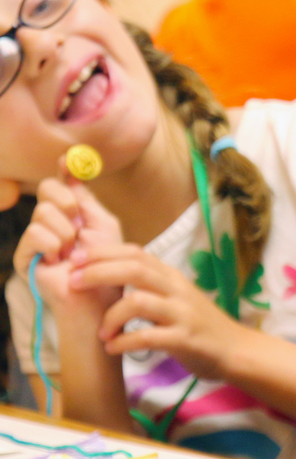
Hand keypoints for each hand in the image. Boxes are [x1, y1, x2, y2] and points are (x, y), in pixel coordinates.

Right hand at [12, 178, 123, 313]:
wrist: (102, 298)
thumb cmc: (107, 266)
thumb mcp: (104, 226)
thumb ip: (87, 200)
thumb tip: (71, 170)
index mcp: (70, 214)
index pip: (61, 183)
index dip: (65, 169)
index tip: (69, 160)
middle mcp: (51, 222)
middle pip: (48, 188)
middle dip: (69, 203)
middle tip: (80, 225)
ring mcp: (36, 239)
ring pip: (43, 211)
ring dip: (67, 232)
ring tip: (75, 253)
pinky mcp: (25, 257)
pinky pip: (35, 233)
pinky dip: (54, 245)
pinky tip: (61, 261)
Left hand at [68, 245, 246, 379]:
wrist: (236, 350)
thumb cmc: (200, 325)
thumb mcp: (176, 297)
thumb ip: (149, 285)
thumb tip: (108, 275)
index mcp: (172, 277)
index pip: (134, 252)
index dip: (101, 252)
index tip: (75, 260)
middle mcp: (177, 290)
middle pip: (133, 269)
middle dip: (96, 273)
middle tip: (73, 284)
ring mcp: (182, 314)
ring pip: (137, 301)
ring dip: (110, 316)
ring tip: (102, 333)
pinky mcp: (185, 339)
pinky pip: (147, 336)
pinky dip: (124, 342)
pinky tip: (114, 349)